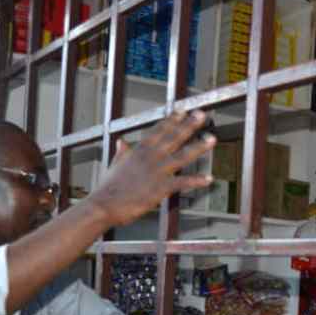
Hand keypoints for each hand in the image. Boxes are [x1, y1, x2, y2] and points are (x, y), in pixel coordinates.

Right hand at [89, 110, 215, 226]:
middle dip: (189, 125)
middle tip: (202, 115)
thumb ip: (122, 152)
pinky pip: (183, 183)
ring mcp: (157, 172)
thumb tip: (121, 141)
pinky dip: (197, 181)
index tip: (182, 110)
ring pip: (182, 156)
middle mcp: (150, 157)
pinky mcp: (161, 188)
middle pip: (173, 137)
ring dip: (198, 147)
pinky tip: (209, 178)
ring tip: (211, 138)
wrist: (104, 204)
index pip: (159, 130)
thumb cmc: (107, 188)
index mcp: (139, 150)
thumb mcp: (114, 165)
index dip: (172, 119)